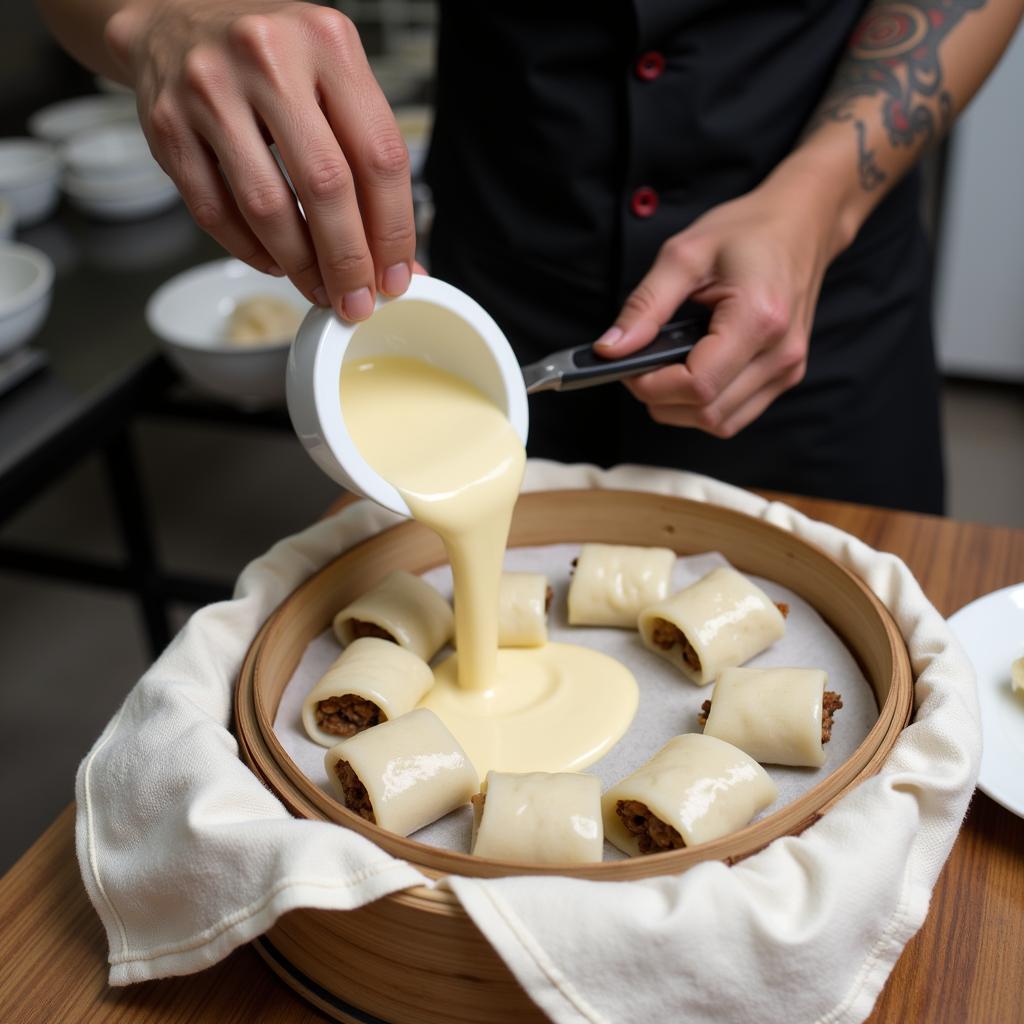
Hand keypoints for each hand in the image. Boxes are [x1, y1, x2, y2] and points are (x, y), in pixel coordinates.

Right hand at [106, 0, 413, 320]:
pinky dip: (250, 250)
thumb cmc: (274, 58)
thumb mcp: (334, 79)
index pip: (379, 157)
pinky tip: (275, 261)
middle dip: (348, 261)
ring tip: (319, 289)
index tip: (395, 276)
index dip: (393, 231)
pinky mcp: (166, 123)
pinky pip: (214, 212)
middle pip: (326, 187)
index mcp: (328, 43)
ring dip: (300, 265)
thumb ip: (368, 160)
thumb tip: (398, 261)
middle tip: (357, 300)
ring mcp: (209, 88)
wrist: (177, 14)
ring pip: (266, 207)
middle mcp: (268, 57)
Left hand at [593, 162, 851, 437]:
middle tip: (641, 365)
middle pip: (706, 412)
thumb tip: (610, 350)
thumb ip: (644, 306)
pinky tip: (693, 371)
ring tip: (667, 367)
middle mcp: (780, 354)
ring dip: (681, 407)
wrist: (801, 225)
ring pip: (719, 423)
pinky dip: (704, 405)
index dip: (652, 385)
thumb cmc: (747, 232)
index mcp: (758, 319)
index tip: (628, 366)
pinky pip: (735, 414)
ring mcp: (787, 370)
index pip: (697, 386)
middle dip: (661, 398)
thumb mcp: (684, 255)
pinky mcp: (785, 377)